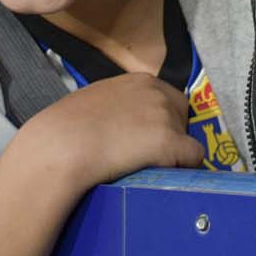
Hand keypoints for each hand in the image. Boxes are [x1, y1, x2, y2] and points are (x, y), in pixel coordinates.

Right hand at [19, 73, 204, 190]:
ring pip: (187, 137)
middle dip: (171, 133)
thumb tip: (121, 122)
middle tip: (147, 153)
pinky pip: (194, 156)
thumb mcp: (96, 100)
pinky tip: (164, 174)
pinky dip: (185, 167)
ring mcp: (165, 116)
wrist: (61, 145)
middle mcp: (158, 92)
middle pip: (182, 115)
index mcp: (140, 80)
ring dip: (173, 152)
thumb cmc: (66, 127)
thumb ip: (117, 104)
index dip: (160, 120)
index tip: (146, 137)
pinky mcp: (170, 141)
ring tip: (147, 166)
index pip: (168, 98)